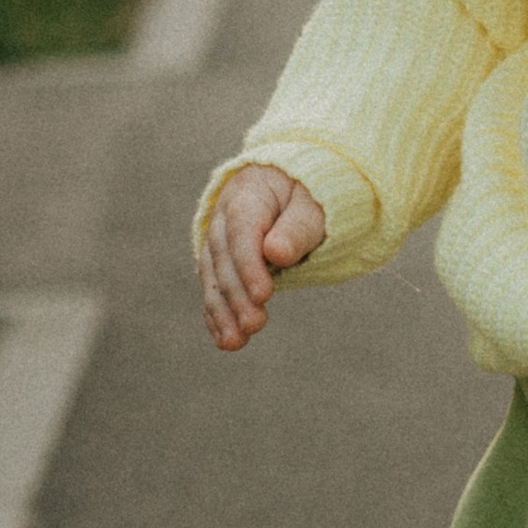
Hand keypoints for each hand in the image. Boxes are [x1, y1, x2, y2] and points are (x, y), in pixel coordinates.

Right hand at [199, 164, 326, 351]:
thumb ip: (297, 228)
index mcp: (248, 193)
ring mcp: (217, 239)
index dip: (249, 265)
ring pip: (213, 276)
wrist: (290, 185)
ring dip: (222, 311)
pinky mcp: (220, 260)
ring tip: (235, 342)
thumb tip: (277, 253)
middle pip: (225, 257)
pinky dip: (217, 314)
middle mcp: (224, 216)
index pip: (242, 231)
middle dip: (237, 295)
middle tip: (255, 325)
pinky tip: (225, 339)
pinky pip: (213, 287)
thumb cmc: (308, 194)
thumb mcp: (313, 205)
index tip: (263, 296)